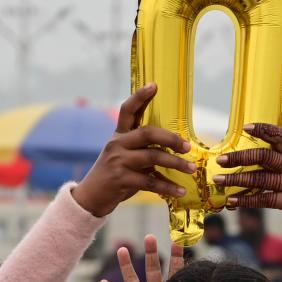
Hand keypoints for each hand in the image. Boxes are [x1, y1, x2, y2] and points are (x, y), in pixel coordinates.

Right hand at [73, 84, 193, 217]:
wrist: (91, 197)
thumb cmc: (114, 174)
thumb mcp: (124, 156)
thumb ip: (142, 148)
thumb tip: (175, 146)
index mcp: (119, 135)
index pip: (128, 110)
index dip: (140, 96)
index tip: (154, 85)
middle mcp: (117, 144)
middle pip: (147, 133)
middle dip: (171, 138)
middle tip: (187, 146)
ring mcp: (118, 161)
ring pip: (153, 157)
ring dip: (175, 163)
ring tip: (191, 169)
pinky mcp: (121, 179)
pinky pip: (150, 182)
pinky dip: (168, 187)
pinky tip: (180, 191)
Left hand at [215, 123, 281, 234]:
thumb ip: (278, 162)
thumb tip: (246, 157)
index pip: (281, 136)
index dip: (264, 130)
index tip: (245, 128)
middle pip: (266, 156)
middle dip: (241, 157)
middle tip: (221, 160)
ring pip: (261, 178)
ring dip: (237, 179)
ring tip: (218, 180)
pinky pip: (264, 199)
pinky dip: (245, 200)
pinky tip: (231, 199)